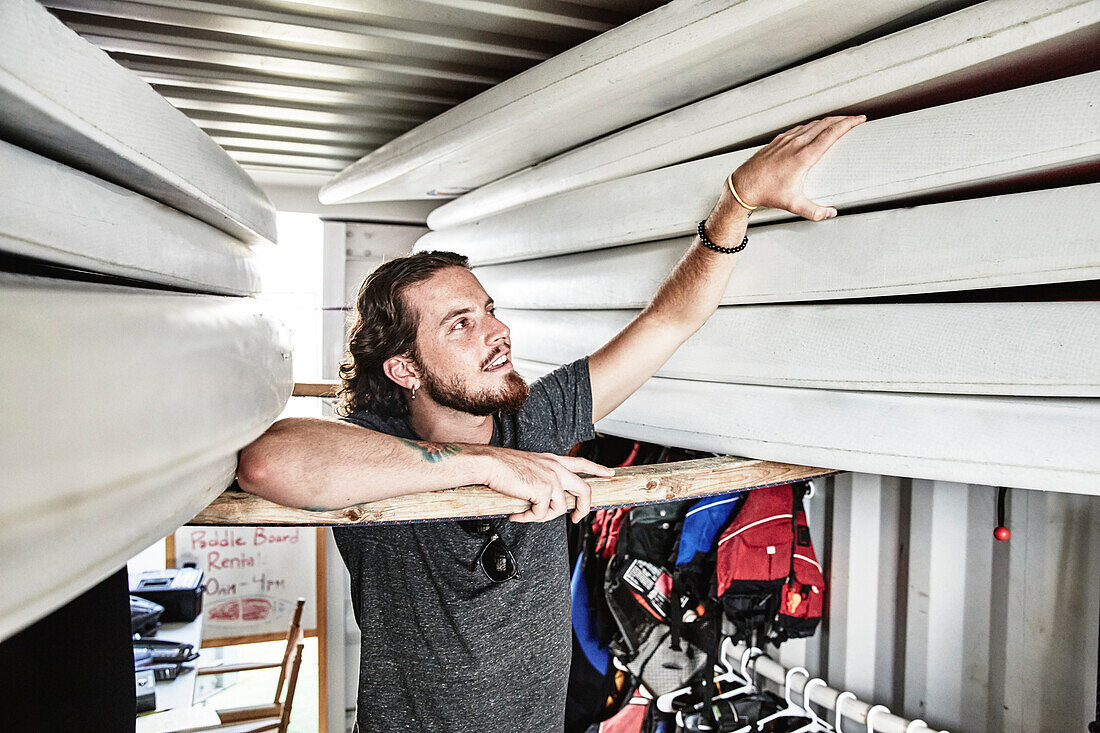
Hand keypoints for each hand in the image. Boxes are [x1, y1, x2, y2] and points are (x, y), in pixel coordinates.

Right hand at [481, 447, 614, 523]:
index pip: (581, 462)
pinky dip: (528, 518)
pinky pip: (542, 514)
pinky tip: (516, 514)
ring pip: (560, 508)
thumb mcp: (528, 468)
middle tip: (575, 519)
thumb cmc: (501, 467)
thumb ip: (541, 481)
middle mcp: (556, 467)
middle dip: (583, 509)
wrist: (489, 464)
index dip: (597, 468)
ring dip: (542, 517)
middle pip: (584, 489)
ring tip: (524, 514)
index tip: (610, 473)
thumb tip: (543, 503)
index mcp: (553, 460)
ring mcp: (552, 478)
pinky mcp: (544, 490)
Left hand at [729, 115, 864, 221]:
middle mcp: (796, 144)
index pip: (831, 134)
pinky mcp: (779, 140)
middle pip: (825, 124)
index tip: (858, 119)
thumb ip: (814, 211)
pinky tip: (815, 128)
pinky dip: (813, 125)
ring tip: (839, 122)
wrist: (744, 186)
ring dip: (828, 121)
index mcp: (803, 156)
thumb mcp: (793, 204)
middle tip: (855, 119)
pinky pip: (800, 128)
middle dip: (843, 119)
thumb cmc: (766, 193)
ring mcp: (786, 140)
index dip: (848, 124)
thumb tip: (830, 213)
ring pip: (812, 124)